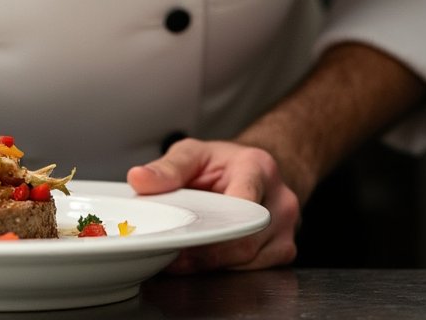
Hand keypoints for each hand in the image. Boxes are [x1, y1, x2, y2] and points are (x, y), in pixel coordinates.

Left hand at [126, 138, 298, 271]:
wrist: (256, 171)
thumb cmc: (225, 163)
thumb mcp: (194, 153)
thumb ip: (168, 167)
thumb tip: (139, 179)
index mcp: (258, 168)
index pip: (241, 204)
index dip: (213, 228)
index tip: (184, 236)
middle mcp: (279, 200)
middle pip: (243, 242)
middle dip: (205, 254)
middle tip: (171, 253)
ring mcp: (286, 229)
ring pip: (248, 262)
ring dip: (213, 265)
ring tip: (182, 256)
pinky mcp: (283, 252)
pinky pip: (253, 270)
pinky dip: (225, 269)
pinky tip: (203, 261)